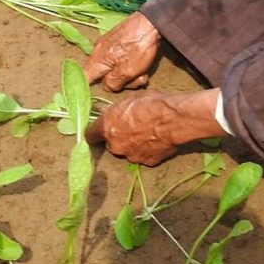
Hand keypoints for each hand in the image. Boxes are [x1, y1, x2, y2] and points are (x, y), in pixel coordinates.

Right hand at [83, 11, 160, 90]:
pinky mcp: (119, 42)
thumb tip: (107, 87)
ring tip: (144, 74)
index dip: (90, 89)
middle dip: (120, 83)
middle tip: (137, 81)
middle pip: (103, 76)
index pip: (84, 79)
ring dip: (129, 75)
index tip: (103, 93)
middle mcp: (98, 52)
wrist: (150, 22)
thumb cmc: (137, 48)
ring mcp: (108, 46)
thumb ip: (112, 84)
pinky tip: (143, 66)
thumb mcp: (126, 72)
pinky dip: (130, 66)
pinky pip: (120, 59)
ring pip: (114, 68)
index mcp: (96, 60)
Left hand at [85, 90, 223, 165]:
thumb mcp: (129, 100)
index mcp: (107, 128)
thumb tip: (106, 111)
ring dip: (133, 145)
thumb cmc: (151, 104)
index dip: (94, 132)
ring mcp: (131, 156)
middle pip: (111, 144)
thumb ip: (115, 110)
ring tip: (147, 134)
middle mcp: (116, 145)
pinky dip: (147, 151)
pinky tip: (156, 141)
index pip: (90, 135)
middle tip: (131, 128)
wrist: (174, 119)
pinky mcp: (147, 162)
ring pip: (127, 151)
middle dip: (118, 138)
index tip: (98, 131)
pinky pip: (143, 157)